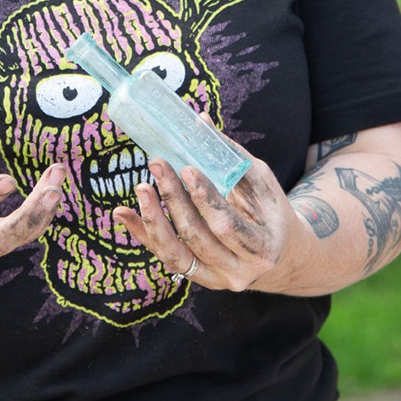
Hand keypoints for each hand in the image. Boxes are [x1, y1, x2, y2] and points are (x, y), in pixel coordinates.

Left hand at [112, 151, 301, 291]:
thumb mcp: (261, 183)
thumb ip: (231, 156)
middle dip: (173, 199)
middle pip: (196, 236)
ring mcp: (215, 279)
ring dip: (152, 218)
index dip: (205, 199)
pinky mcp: (196, 277)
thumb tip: (198, 121)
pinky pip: (163, 255)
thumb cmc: (270, 211)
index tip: (187, 169)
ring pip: (174, 253)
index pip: (227, 226)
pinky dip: (141, 233)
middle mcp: (238, 272)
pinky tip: (122, 212)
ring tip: (141, 186)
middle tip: (157, 164)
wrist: (278, 253)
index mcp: (263, 249)